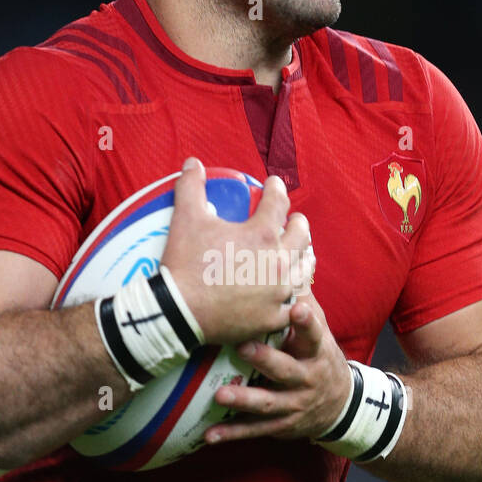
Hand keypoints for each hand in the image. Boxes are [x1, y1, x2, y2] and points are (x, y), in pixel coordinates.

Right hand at [162, 158, 311, 347]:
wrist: (178, 312)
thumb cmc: (185, 264)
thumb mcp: (186, 219)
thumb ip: (192, 186)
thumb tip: (193, 162)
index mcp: (262, 233)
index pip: (278, 202)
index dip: (277, 189)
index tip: (274, 184)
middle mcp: (278, 262)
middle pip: (301, 236)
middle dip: (298, 224)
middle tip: (293, 221)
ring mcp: (277, 293)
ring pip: (303, 271)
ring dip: (303, 258)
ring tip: (301, 254)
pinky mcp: (272, 318)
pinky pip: (291, 307)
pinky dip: (294, 298)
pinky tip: (293, 295)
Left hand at [203, 290, 352, 444]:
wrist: (339, 404)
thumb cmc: (318, 355)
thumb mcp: (319, 331)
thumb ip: (303, 301)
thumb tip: (292, 256)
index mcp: (316, 352)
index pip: (314, 334)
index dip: (306, 322)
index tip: (296, 307)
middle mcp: (307, 380)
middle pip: (286, 370)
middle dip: (266, 359)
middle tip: (243, 347)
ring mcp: (293, 405)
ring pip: (268, 403)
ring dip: (243, 399)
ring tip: (220, 394)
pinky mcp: (279, 426)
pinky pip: (253, 431)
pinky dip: (230, 434)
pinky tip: (208, 436)